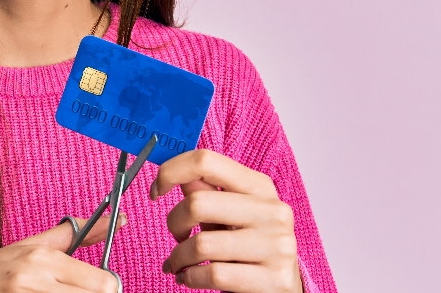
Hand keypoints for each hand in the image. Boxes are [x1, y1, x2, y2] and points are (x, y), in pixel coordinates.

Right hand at [0, 214, 123, 291]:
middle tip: (83, 290)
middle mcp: (35, 281)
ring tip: (65, 292)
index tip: (103, 286)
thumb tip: (116, 220)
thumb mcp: (36, 244)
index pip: (103, 283)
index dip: (109, 287)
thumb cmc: (1, 266)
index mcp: (43, 259)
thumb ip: (78, 233)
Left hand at [151, 150, 301, 292]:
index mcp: (260, 186)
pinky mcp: (274, 278)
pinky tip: (190, 277)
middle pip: (197, 204)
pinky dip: (190, 277)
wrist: (284, 289)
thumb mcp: (232, 216)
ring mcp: (277, 245)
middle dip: (174, 223)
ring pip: (201, 244)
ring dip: (179, 258)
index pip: (206, 161)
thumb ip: (207, 193)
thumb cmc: (251, 249)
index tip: (156, 190)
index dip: (171, 172)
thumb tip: (177, 175)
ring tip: (181, 263)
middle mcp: (273, 211)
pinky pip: (213, 274)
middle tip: (176, 236)